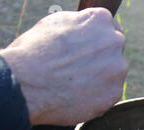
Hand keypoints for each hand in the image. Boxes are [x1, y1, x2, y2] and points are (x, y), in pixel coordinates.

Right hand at [0, 8, 127, 125]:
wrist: (26, 85)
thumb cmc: (33, 52)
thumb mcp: (54, 24)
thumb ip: (79, 25)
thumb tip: (87, 30)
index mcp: (100, 20)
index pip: (109, 28)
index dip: (96, 40)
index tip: (87, 50)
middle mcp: (115, 43)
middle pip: (114, 51)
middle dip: (101, 59)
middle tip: (78, 68)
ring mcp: (117, 70)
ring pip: (113, 74)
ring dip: (100, 78)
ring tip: (73, 83)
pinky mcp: (114, 93)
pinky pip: (108, 94)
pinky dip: (96, 96)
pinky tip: (77, 95)